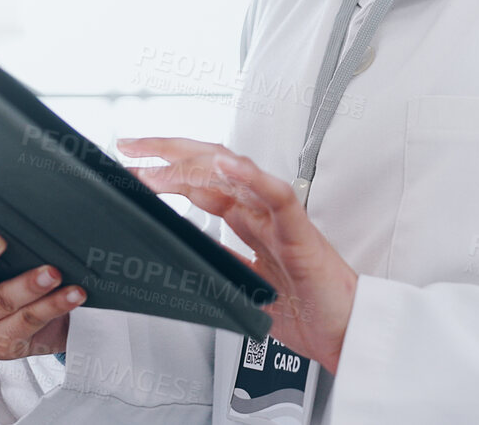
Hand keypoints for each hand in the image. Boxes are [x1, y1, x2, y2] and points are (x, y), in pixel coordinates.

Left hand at [116, 137, 357, 373]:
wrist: (347, 334)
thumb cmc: (310, 311)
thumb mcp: (244, 287)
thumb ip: (219, 263)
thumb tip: (182, 253)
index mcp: (252, 224)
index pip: (203, 183)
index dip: (167, 172)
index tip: (134, 168)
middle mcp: (264, 214)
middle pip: (212, 167)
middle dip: (168, 151)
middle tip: (131, 145)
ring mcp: (280, 220)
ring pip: (236, 175)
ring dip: (193, 164)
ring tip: (158, 161)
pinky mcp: (300, 234)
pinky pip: (278, 197)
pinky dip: (253, 177)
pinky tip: (228, 165)